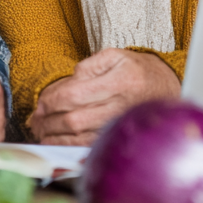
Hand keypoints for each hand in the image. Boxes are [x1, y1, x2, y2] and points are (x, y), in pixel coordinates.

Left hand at [29, 49, 179, 145]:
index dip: (52, 100)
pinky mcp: (120, 136)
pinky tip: (57, 142)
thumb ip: (88, 67)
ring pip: (80, 138)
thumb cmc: (137, 69)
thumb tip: (66, 85)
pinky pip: (90, 146)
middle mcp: (121, 106)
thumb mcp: (115, 56)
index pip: (75, 95)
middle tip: (35, 120)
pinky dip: (69, 147)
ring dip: (55, 137)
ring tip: (40, 131)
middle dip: (49, 122)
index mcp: (119, 82)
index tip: (40, 103)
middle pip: (75, 120)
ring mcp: (120, 125)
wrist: (167, 86)